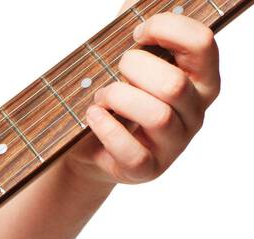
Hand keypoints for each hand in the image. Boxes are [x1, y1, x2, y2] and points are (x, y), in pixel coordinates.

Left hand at [65, 10, 220, 185]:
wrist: (88, 148)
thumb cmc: (114, 98)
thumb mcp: (129, 60)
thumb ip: (139, 28)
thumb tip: (136, 0)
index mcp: (201, 77)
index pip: (202, 43)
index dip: (165, 29)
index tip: (136, 32)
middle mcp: (195, 111)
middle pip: (174, 83)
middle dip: (134, 69)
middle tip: (115, 71)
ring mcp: (175, 144)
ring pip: (157, 116)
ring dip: (119, 99)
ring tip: (102, 97)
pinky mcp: (148, 169)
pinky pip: (132, 151)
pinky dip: (107, 129)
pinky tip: (92, 116)